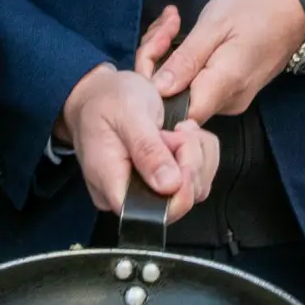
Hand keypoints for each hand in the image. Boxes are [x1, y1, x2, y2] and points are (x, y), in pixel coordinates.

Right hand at [58, 60, 219, 220]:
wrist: (103, 92)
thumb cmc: (108, 100)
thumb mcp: (129, 114)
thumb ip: (147, 150)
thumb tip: (169, 185)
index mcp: (112, 185)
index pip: (152, 213)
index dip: (178, 188)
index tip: (179, 148)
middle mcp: (130, 196)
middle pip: (179, 201)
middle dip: (190, 160)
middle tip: (174, 131)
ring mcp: (150, 191)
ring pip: (195, 189)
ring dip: (197, 154)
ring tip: (175, 130)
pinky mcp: (165, 183)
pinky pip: (199, 178)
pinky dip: (201, 153)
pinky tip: (183, 136)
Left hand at [146, 0, 304, 123]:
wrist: (294, 10)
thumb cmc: (257, 10)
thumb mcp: (215, 25)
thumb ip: (186, 60)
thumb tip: (157, 90)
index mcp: (223, 86)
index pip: (176, 113)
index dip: (153, 91)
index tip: (152, 52)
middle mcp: (227, 102)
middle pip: (174, 100)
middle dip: (156, 61)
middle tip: (166, 24)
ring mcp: (229, 99)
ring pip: (181, 90)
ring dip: (167, 56)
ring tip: (173, 21)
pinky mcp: (229, 92)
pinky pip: (195, 84)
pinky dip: (182, 60)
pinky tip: (181, 33)